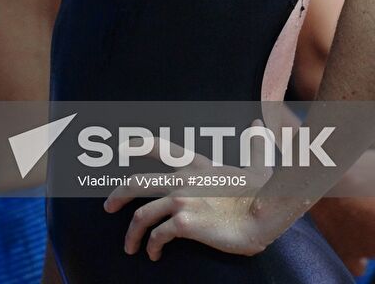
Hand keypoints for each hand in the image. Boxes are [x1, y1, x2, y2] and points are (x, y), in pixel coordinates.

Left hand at [104, 126, 274, 260]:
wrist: (267, 213)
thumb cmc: (263, 192)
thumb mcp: (258, 162)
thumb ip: (254, 143)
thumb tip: (259, 120)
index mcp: (197, 165)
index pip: (159, 148)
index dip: (137, 147)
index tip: (122, 150)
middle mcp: (183, 179)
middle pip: (137, 183)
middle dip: (117, 195)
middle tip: (107, 208)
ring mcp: (182, 201)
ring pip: (141, 215)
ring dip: (131, 234)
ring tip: (130, 247)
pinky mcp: (185, 224)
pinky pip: (157, 236)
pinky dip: (152, 247)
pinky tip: (154, 255)